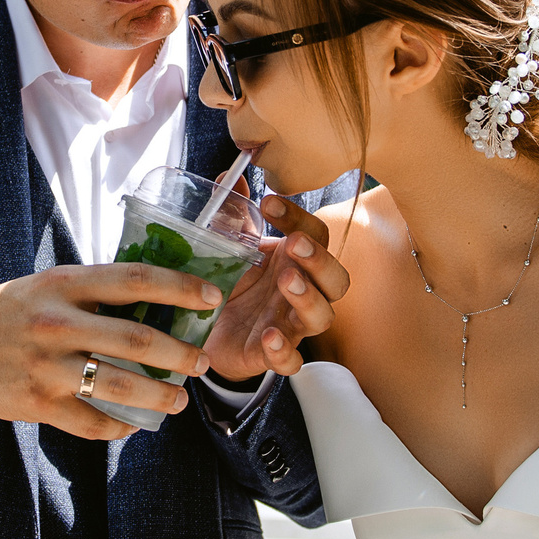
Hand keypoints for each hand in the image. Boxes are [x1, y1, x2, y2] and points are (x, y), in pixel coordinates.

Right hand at [0, 264, 222, 440]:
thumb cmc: (13, 311)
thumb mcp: (50, 284)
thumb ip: (96, 289)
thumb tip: (161, 295)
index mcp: (64, 284)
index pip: (135, 280)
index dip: (180, 288)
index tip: (212, 298)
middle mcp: (57, 323)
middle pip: (137, 340)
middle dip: (180, 354)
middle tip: (201, 362)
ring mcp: (47, 366)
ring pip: (120, 387)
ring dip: (159, 396)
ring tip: (179, 400)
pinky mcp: (38, 403)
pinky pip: (92, 422)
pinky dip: (119, 428)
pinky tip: (134, 425)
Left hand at [202, 195, 350, 380]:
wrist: (203, 332)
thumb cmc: (230, 284)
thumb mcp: (229, 246)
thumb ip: (234, 215)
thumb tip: (232, 176)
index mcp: (293, 261)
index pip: (315, 235)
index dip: (299, 218)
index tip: (269, 202)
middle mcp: (300, 292)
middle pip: (336, 279)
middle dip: (321, 261)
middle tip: (295, 246)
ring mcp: (288, 325)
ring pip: (322, 317)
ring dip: (309, 299)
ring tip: (287, 283)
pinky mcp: (268, 356)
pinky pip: (291, 362)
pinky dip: (284, 352)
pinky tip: (269, 337)